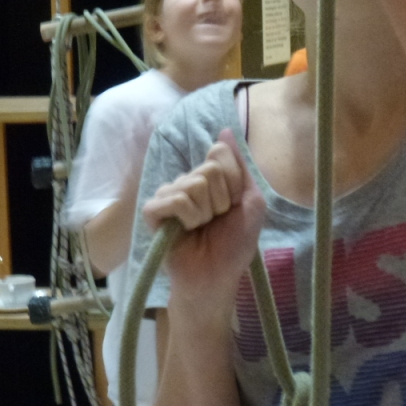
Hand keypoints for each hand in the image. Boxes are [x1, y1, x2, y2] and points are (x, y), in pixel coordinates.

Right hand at [143, 129, 265, 308]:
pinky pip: (174, 200)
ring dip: (206, 212)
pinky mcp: (152, 212)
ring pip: (193, 184)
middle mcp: (187, 181)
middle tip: (216, 220)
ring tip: (201, 227)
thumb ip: (240, 166)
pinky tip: (186, 231)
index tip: (235, 204)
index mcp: (209, 176)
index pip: (220, 153)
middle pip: (208, 170)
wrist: (217, 276)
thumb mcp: (252, 201)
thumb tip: (225, 130)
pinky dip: (188, 218)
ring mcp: (168, 195)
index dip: (234, 181)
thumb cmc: (235, 242)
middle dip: (222, 200)